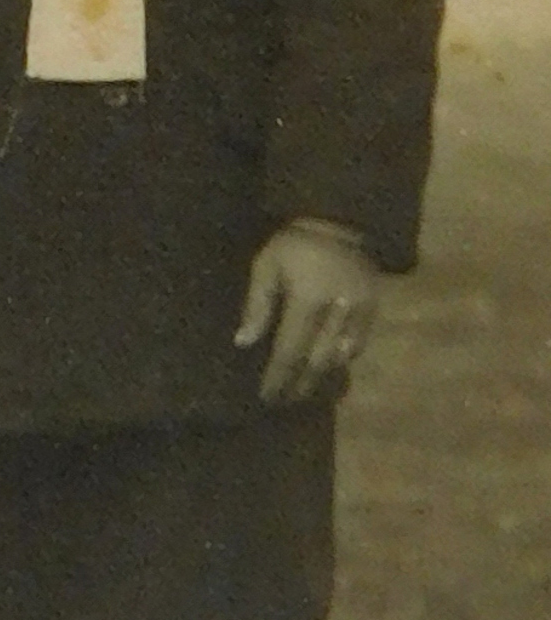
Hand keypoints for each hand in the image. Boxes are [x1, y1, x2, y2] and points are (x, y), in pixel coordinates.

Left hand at [236, 223, 379, 404]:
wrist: (339, 218)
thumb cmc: (294, 243)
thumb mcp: (266, 265)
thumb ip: (257, 304)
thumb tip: (244, 343)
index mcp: (308, 300)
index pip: (290, 351)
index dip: (278, 378)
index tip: (267, 397)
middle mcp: (338, 311)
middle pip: (317, 362)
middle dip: (300, 385)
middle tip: (284, 401)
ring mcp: (361, 311)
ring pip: (340, 358)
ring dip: (320, 377)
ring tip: (303, 391)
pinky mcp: (375, 307)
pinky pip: (359, 344)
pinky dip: (341, 359)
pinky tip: (327, 368)